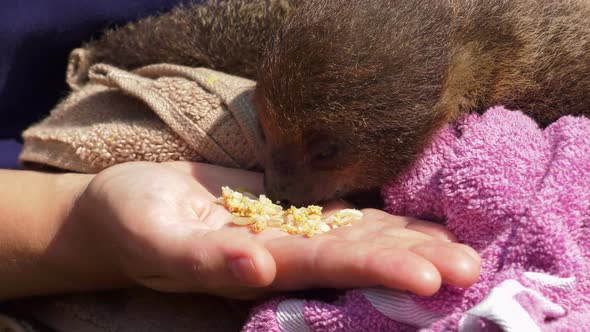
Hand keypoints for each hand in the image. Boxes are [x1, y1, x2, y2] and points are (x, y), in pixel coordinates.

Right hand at [70, 161, 479, 298]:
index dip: (376, 270)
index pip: (326, 269)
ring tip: (459, 248)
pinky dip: (377, 216)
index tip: (430, 278)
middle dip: (411, 260)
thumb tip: (255, 265)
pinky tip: (413, 220)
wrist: (127, 207)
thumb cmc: (132, 226)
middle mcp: (282, 254)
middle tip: (470, 267)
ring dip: (406, 240)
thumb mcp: (157, 243)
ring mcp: (286, 229)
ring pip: (355, 235)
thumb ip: (203, 260)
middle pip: (356, 256)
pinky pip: (336, 212)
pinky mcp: (283, 205)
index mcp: (257, 266)